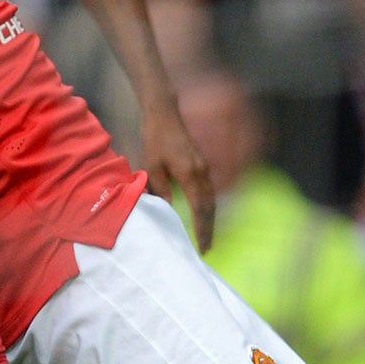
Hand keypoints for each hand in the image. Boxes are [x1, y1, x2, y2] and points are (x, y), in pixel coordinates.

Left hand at [142, 100, 215, 250]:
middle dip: (210, 228)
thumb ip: (160, 188)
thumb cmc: (155, 138)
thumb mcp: (153, 165)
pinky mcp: (202, 164)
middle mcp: (202, 172)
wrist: (165, 114)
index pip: (200, 208)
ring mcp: (204, 168)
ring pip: (212, 199)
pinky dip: (208, 206)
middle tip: (207, 248)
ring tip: (207, 236)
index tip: (202, 246)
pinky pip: (209, 190)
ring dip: (210, 218)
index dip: (203, 229)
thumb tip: (167, 210)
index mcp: (190, 174)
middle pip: (210, 206)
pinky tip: (204, 214)